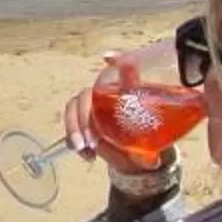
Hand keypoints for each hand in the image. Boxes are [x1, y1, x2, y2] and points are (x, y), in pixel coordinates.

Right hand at [60, 40, 176, 177]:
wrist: (133, 159)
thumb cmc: (146, 147)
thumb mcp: (151, 149)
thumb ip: (149, 154)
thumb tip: (151, 162)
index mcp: (128, 95)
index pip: (123, 71)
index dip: (116, 62)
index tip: (106, 58)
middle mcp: (107, 96)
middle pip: (87, 94)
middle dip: (84, 117)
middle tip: (91, 141)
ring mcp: (92, 107)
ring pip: (74, 106)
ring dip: (74, 127)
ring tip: (83, 148)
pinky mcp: (81, 120)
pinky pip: (70, 123)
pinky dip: (73, 138)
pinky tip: (87, 155)